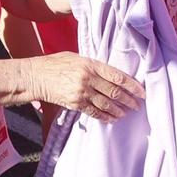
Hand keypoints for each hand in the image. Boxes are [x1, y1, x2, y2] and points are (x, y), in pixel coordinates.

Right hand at [24, 52, 143, 120]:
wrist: (34, 76)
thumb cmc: (54, 64)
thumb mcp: (75, 57)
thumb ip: (92, 65)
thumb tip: (109, 73)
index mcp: (90, 64)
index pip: (117, 76)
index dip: (132, 86)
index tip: (141, 92)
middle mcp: (88, 78)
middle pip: (114, 92)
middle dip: (129, 100)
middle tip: (137, 105)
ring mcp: (81, 92)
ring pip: (107, 104)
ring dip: (119, 110)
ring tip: (126, 113)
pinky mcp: (75, 104)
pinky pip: (95, 112)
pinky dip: (106, 117)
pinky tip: (112, 119)